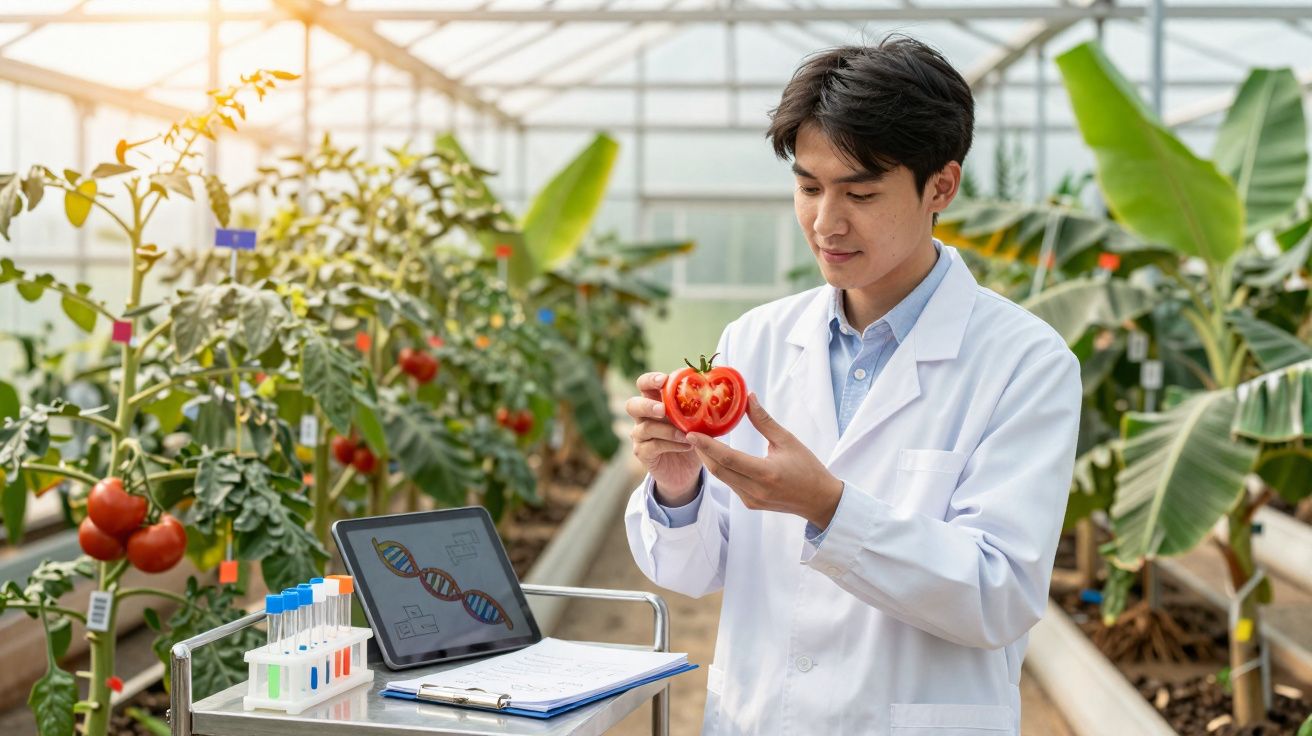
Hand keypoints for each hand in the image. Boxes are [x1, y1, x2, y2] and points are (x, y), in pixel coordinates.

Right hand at [627, 372, 702, 504]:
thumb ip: (698, 404)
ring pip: (646, 428)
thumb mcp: (695, 419)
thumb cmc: (690, 437)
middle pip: (632, 405)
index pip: (644, 385)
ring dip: (668, 430)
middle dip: (647, 405)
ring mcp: (640, 435)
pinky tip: (687, 445)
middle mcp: (642, 417)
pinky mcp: (643, 453)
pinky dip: (671, 444)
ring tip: (687, 434)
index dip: (650, 380)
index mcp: (654, 401)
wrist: (685, 470)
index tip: (663, 380)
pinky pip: (653, 446)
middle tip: (662, 409)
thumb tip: (716, 384)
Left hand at [687, 393, 842, 528]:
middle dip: (702, 451)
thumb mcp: (788, 441)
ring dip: (709, 460)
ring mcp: (751, 500)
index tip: (691, 433)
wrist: (819, 501)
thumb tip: (748, 398)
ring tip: (701, 441)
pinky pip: (730, 484)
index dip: (707, 445)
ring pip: (722, 478)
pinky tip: (717, 456)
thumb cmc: (808, 468)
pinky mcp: (750, 504)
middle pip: (718, 470)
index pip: (728, 458)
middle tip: (691, 433)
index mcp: (766, 473)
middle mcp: (755, 490)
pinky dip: (721, 469)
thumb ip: (764, 421)